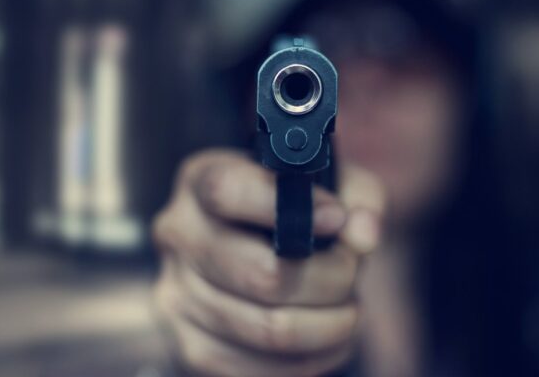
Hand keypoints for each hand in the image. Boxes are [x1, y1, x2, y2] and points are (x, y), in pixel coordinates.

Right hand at [153, 149, 384, 376]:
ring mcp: (177, 295)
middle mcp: (178, 235)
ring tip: (346, 306)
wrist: (252, 256)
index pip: (225, 191)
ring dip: (330, 324)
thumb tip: (362, 235)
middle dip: (330, 279)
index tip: (335, 218)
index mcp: (199, 181)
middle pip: (260, 273)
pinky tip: (326, 335)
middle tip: (352, 271)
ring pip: (269, 329)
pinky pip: (260, 370)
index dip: (282, 206)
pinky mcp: (190, 347)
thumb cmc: (295, 212)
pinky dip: (312, 359)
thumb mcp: (328, 183)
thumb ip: (356, 198)